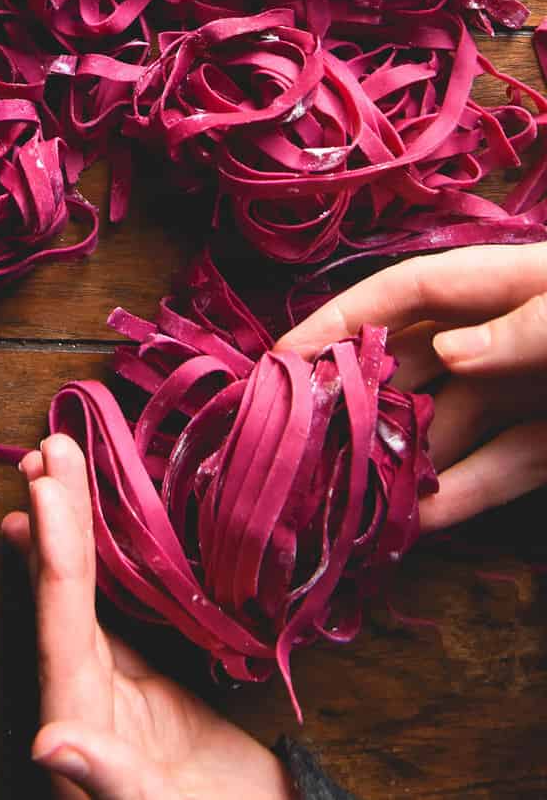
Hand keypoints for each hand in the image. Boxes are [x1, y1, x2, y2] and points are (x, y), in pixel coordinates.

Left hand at [1, 433, 289, 799]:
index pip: (61, 624)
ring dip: (72, 531)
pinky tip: (97, 530)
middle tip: (48, 446)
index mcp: (81, 724)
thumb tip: (48, 743)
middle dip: (57, 519)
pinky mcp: (147, 692)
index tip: (46, 484)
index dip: (54, 552)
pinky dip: (104, 564)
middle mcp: (84, 700)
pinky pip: (117, 612)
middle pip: (64, 596)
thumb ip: (107, 780)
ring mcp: (115, 692)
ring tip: (54, 467)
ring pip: (85, 596)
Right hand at [276, 243, 546, 530]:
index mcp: (510, 283)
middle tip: (304, 439)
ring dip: (404, 456)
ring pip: (450, 421)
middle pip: (417, 359)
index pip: (409, 291)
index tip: (283, 355)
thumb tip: (449, 350)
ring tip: (351, 494)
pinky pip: (503, 465)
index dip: (344, 318)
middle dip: (361, 396)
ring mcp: (531, 388)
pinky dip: (464, 493)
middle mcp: (507, 336)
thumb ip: (529, 331)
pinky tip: (420, 523)